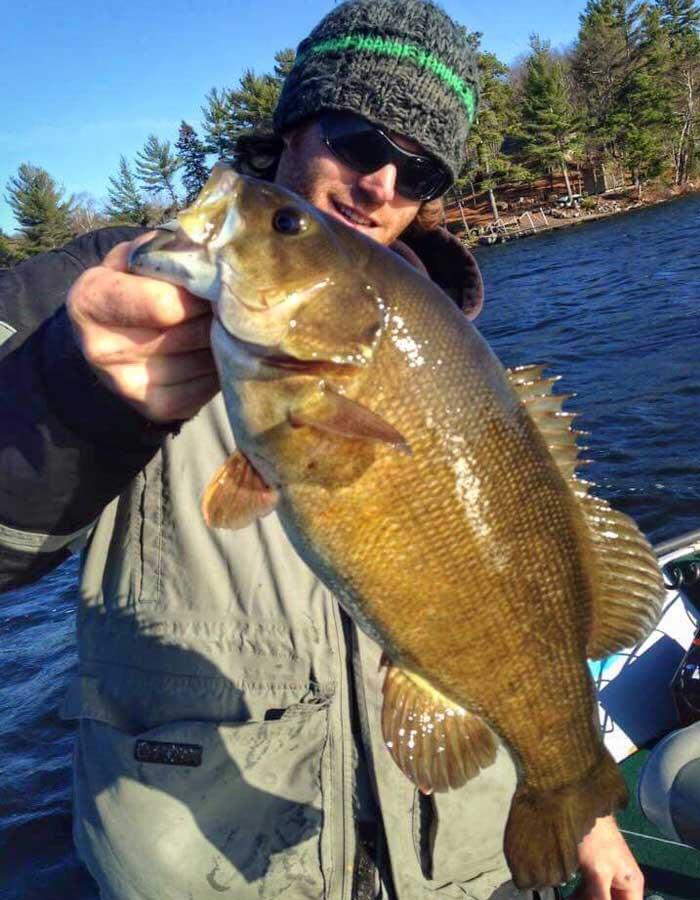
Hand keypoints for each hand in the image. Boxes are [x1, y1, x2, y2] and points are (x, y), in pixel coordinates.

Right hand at [67, 233, 218, 422]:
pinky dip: (221, 366)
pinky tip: (213, 351)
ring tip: (219, 324)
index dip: (199, 291)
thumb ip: (169, 251)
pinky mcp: (157, 409)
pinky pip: (209, 385)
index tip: (212, 282)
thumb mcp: (138, 257)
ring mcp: (129, 386)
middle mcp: (102, 349)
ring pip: (206, 359)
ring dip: (224, 340)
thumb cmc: (134, 287)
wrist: (114, 340)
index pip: (164, 304)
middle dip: (217, 314)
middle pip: (192, 332)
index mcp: (90, 300)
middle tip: (227, 302)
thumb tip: (216, 256)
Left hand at [571, 815, 643, 899]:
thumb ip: (601, 898)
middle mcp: (624, 883)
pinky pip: (591, 890)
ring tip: (571, 898)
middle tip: (577, 899)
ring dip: (586, 899)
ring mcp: (610, 876)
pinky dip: (582, 894)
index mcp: (633, 885)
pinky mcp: (596, 869)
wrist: (582, 808)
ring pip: (600, 897)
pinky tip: (570, 895)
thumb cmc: (596, 839)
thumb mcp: (599, 874)